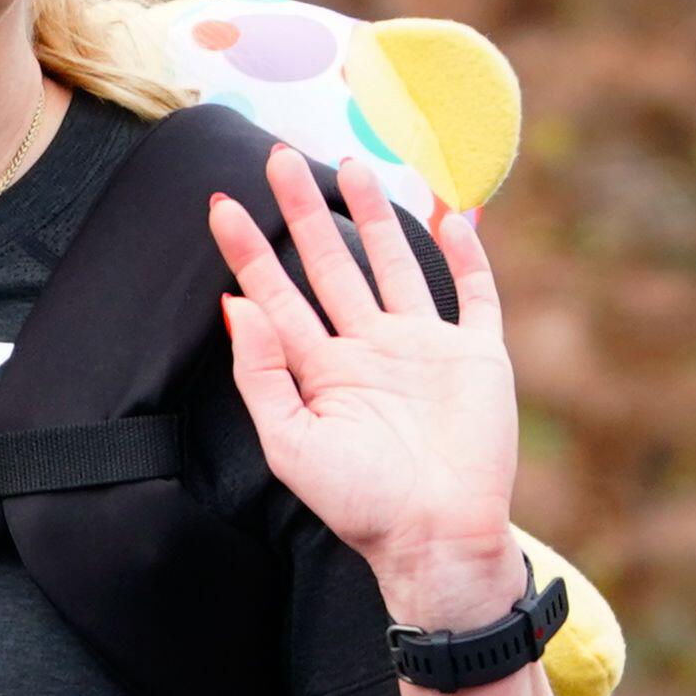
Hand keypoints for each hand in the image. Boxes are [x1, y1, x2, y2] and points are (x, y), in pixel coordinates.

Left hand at [211, 146, 522, 629]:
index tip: (219, 204)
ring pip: (395, 264)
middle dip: (302, 212)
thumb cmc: (359, 503)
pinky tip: (449, 212)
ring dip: (373, 214)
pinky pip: (474, 292)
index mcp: (321, 372)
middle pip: (330, 265)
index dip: (248, 251)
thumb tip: (234, 303)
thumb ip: (261, 373)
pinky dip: (467, 253)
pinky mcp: (476, 356)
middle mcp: (369, 351)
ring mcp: (424, 349)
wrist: (435, 538)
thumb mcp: (290, 443)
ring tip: (349, 163)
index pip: (276, 296)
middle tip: (277, 157)